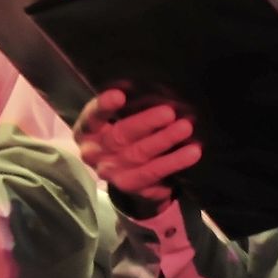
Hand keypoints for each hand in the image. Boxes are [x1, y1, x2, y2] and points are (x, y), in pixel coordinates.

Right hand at [73, 89, 201, 214]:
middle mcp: (93, 152)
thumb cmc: (119, 133)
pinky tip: (191, 153)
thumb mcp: (112, 120)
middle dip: (145, 123)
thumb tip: (155, 91)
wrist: (119, 171)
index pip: (92, 117)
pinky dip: (173, 163)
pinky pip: (152, 174)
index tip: (120, 95)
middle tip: (169, 112)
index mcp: (86, 130)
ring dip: (164, 141)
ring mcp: (110, 171)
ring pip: (139, 155)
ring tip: (185, 129)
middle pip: (119, 135)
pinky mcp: (128, 185)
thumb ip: (125, 110)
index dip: (104, 106)